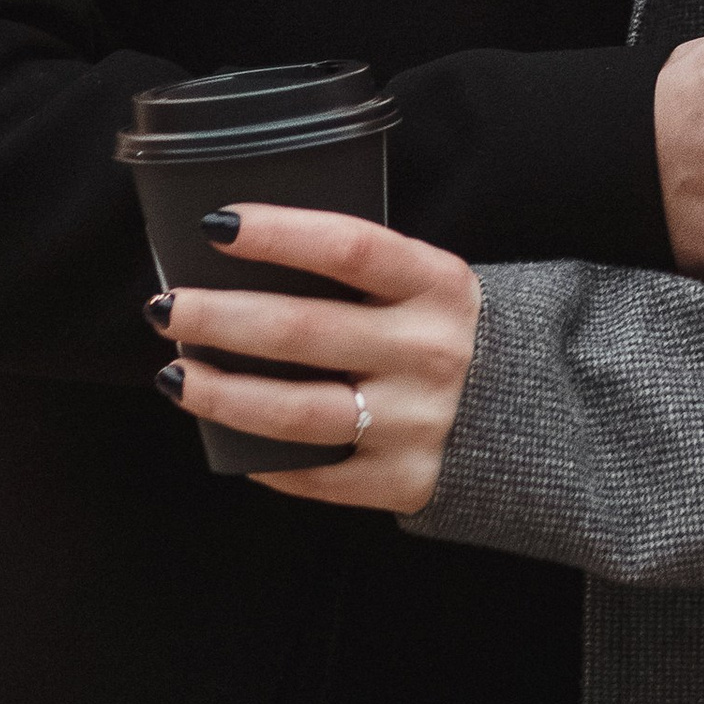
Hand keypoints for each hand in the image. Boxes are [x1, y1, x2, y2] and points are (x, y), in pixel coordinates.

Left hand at [151, 209, 480, 510]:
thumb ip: (363, 270)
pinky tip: (223, 434)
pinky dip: (259, 458)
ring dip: (220, 393)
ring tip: (173, 375)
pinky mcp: (400, 480)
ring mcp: (415, 422)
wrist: (536, 417)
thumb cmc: (449, 334)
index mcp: (438, 286)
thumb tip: (245, 252)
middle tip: (167, 306)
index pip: (348, 247)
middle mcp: (429, 352)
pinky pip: (311, 475)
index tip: (215, 223)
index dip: (277, 232)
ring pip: (293, 412)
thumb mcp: (429, 285)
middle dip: (219, 317)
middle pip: (301, 331)